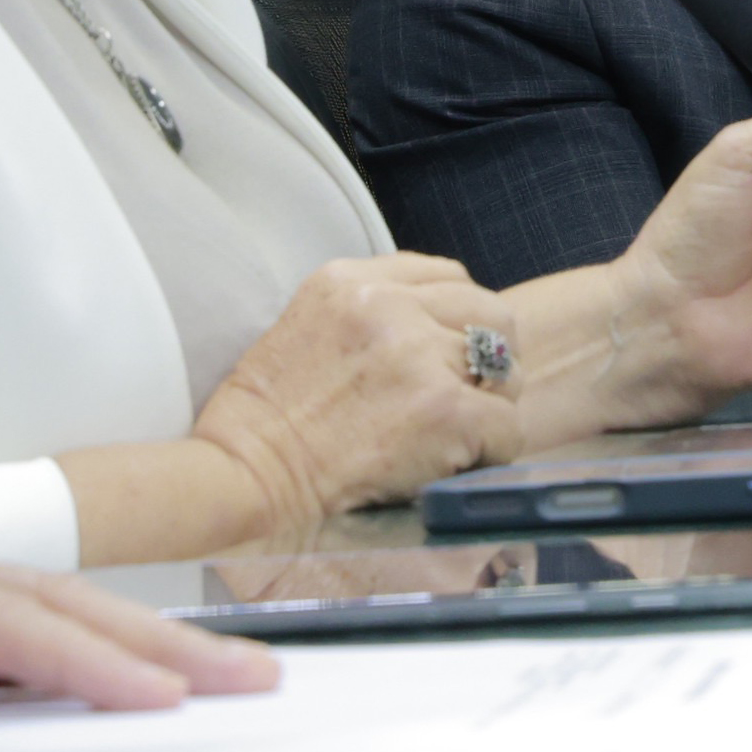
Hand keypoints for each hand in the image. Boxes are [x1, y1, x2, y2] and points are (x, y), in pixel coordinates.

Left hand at [0, 525, 277, 714]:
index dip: (82, 657)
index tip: (155, 691)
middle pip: (57, 603)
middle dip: (158, 642)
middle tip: (248, 676)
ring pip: (57, 614)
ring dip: (148, 645)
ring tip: (232, 674)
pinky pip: (30, 637)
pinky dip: (101, 654)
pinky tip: (150, 682)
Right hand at [195, 256, 525, 523]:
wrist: (244, 475)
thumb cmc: (262, 422)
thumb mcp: (305, 327)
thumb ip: (367, 315)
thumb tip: (432, 330)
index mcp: (350, 280)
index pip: (448, 276)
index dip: (459, 320)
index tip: (448, 356)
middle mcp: (390, 306)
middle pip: (490, 313)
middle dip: (489, 357)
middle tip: (467, 398)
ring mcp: (420, 355)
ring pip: (507, 370)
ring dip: (490, 406)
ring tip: (456, 436)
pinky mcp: (445, 409)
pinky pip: (507, 427)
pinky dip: (491, 453)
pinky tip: (453, 467)